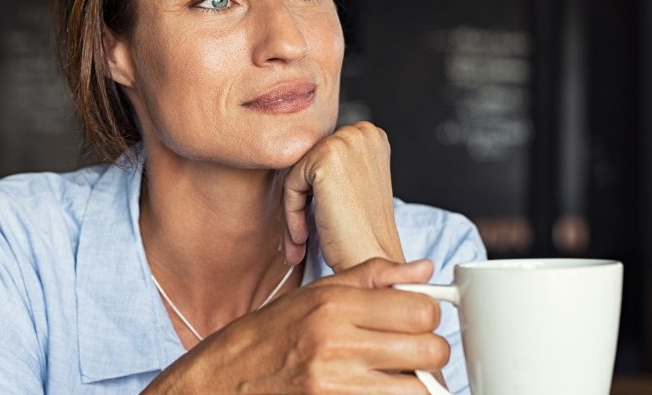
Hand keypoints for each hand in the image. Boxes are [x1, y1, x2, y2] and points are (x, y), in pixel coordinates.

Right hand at [143, 259, 448, 393]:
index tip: (418, 320)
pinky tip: (376, 388)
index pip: (421, 309)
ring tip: (395, 375)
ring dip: (415, 384)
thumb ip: (372, 277)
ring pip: (418, 389)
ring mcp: (335, 384)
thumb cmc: (266, 337)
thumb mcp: (314, 294)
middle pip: (429, 350)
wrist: (221, 382)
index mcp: (333, 305)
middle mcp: (336, 343)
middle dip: (430, 353)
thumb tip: (423, 268)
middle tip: (414, 352)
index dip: (428, 315)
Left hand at [282, 121, 402, 271]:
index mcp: (371, 135)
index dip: (315, 192)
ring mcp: (345, 141)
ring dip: (294, 211)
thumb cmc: (363, 233)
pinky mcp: (326, 157)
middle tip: (301, 238)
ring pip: (297, 174)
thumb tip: (295, 154)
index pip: (322, 156)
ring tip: (300, 241)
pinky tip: (302, 238)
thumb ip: (334, 164)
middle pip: (308, 163)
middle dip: (303, 201)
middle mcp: (362, 132)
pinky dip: (291, 214)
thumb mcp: (354, 185)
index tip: (315, 221)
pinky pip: (291, 184)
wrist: (373, 259)